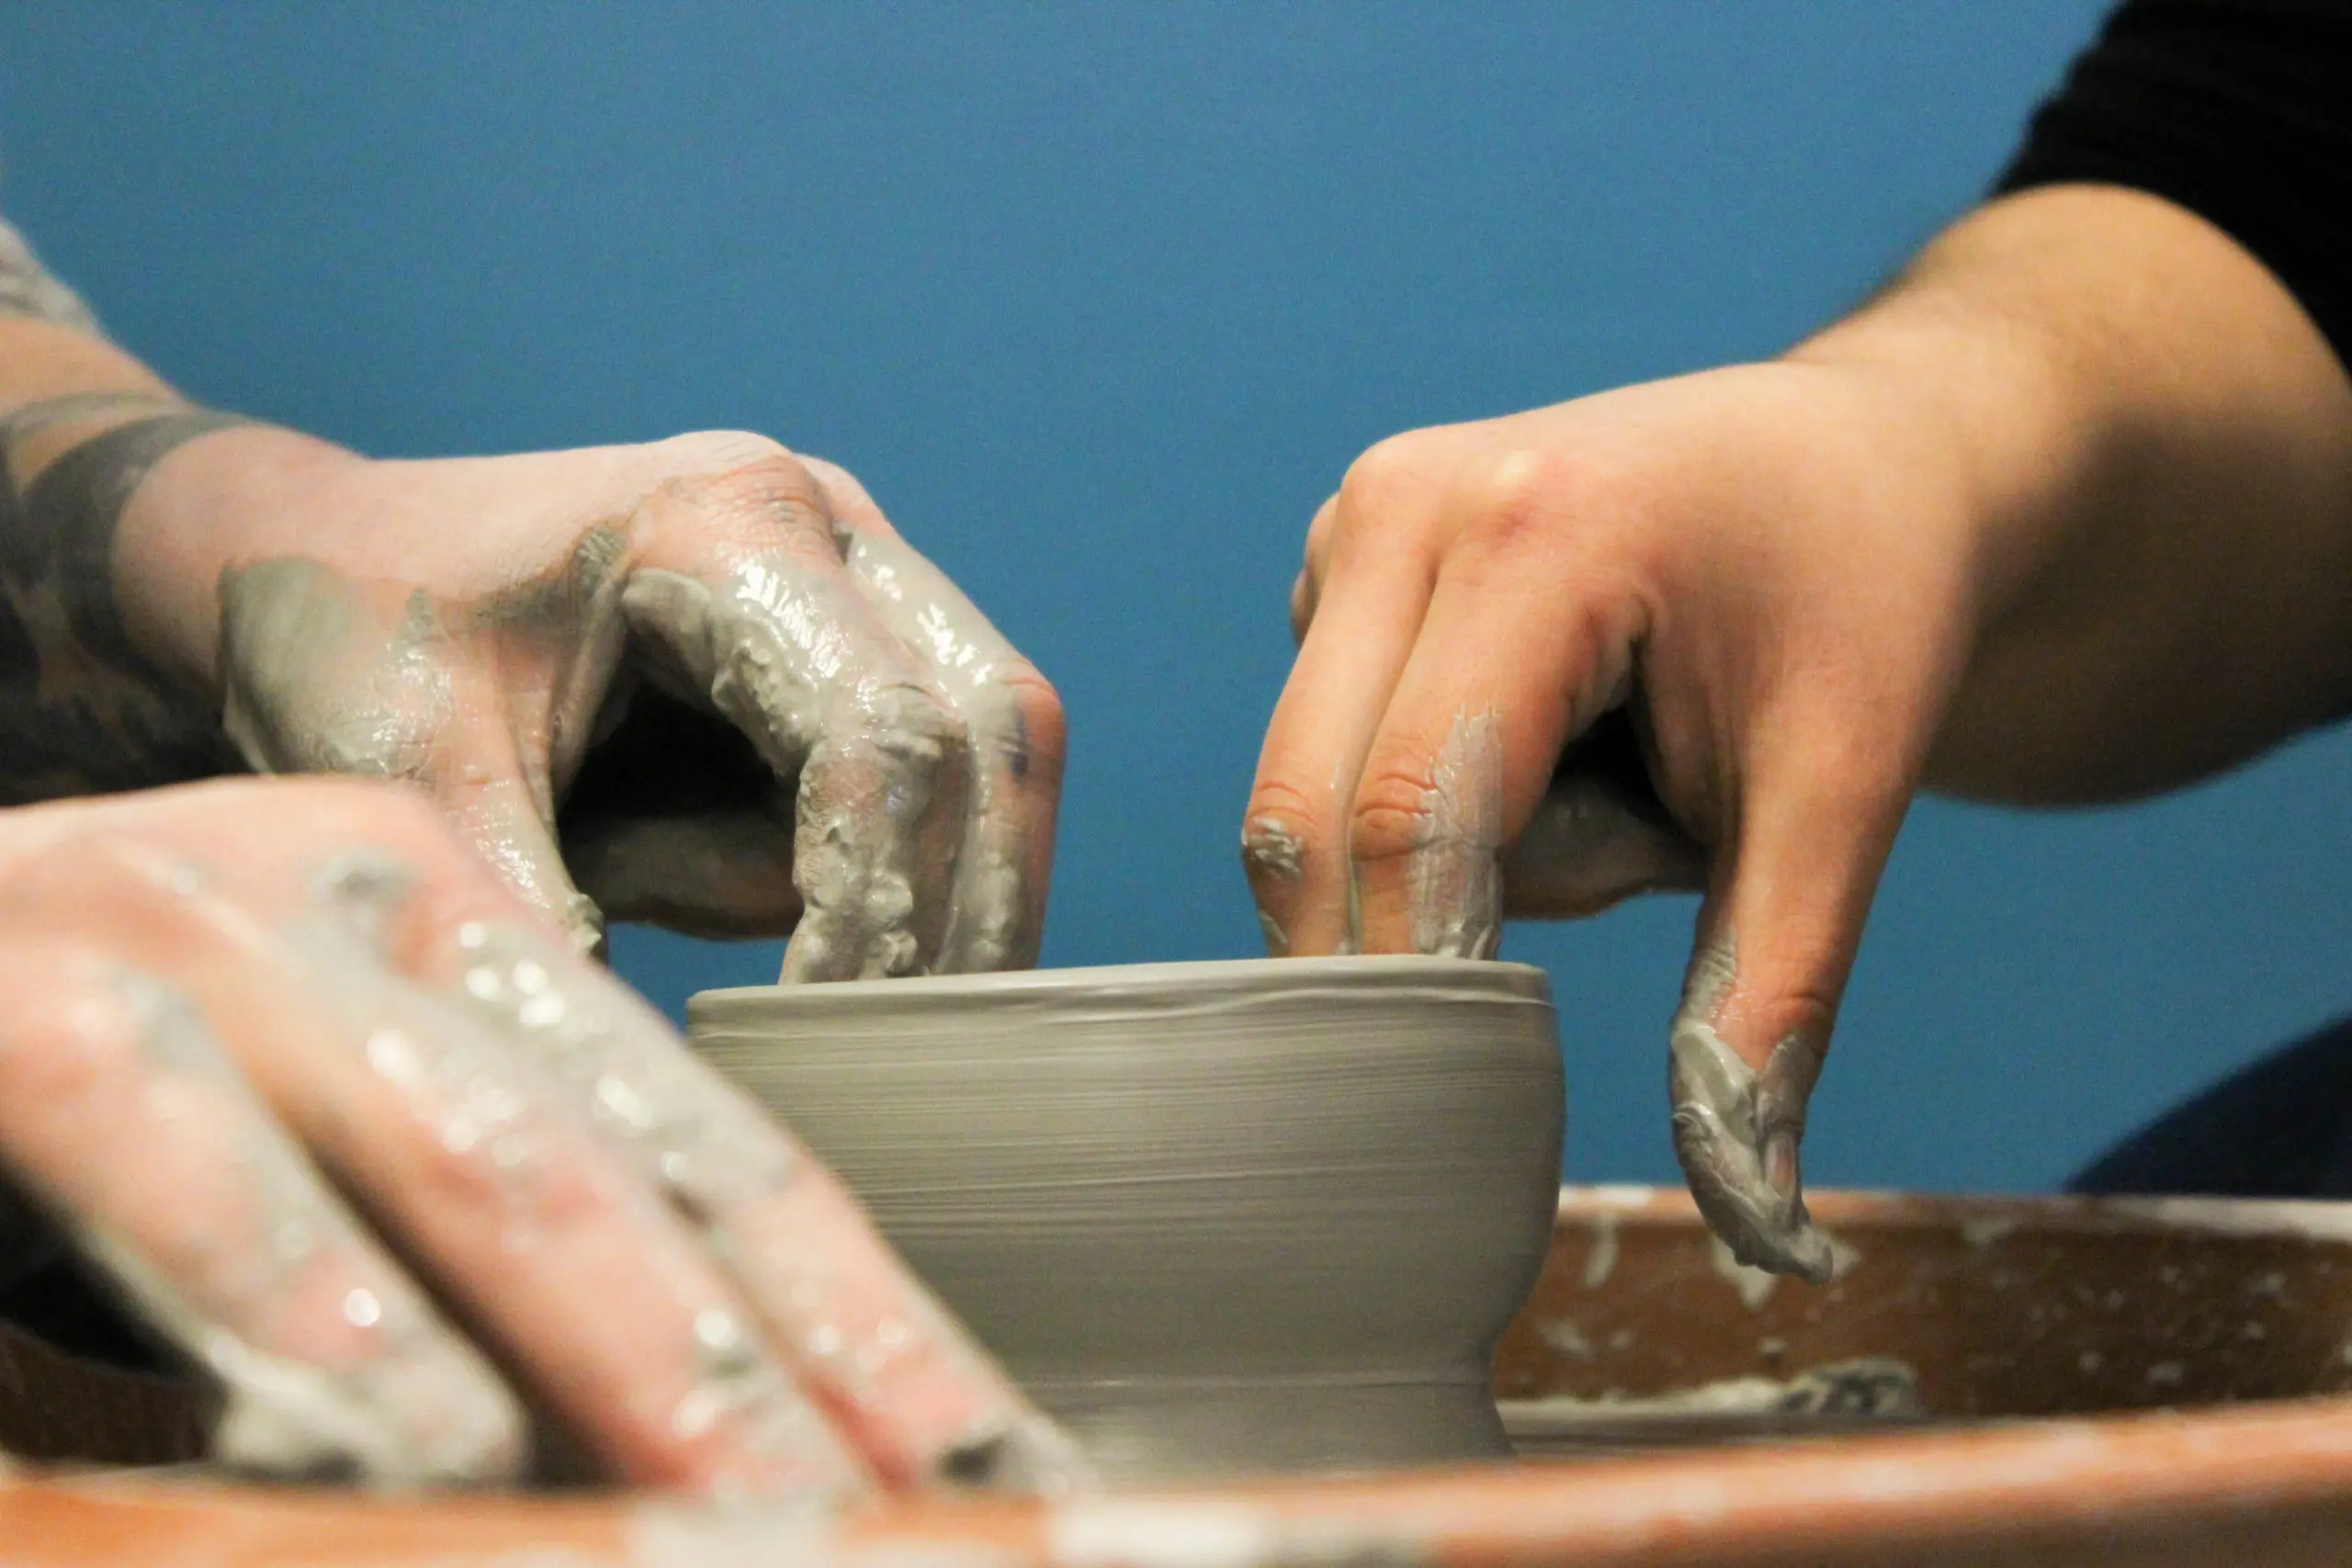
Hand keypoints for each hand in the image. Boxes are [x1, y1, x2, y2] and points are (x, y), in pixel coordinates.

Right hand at [0, 776, 1084, 1493]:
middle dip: (815, 1365)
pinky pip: (182, 1147)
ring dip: (637, 1362)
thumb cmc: (69, 1090)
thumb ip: (479, 1291)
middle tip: (959, 1509)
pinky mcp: (20, 987)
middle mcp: (370, 901)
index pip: (723, 1152)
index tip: (999, 1465)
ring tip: (767, 1519)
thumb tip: (684, 1457)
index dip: (869, 1323)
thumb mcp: (307, 1177)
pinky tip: (426, 1442)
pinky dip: (311, 1308)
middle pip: (653, 1167)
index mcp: (469, 931)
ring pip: (480, 1156)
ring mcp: (203, 925)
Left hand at [111, 424, 1062, 974]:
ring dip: (888, 885)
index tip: (814, 1035)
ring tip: (647, 882)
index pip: (883, 731)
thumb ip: (533, 911)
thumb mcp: (411, 784)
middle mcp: (828, 526)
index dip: (877, 903)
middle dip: (959, 907)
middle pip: (999, 731)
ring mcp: (855, 577)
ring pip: (983, 769)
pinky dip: (844, 871)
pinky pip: (921, 786)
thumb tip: (647, 1088)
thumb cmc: (353, 638)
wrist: (315, 560)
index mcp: (725, 519)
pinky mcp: (852, 641)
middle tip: (896, 1056)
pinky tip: (673, 860)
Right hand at [1244, 360, 1988, 1280]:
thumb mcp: (1846, 794)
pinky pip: (1334, 759)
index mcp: (1532, 530)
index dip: (1432, 973)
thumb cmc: (1863, 604)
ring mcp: (1355, 522)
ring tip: (1621, 763)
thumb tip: (1748, 1207)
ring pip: (1325, 807)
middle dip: (1446, 913)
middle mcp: (1403, 504)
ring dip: (1463, 854)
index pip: (1411, 813)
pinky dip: (1435, 801)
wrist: (1855, 455)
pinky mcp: (1338, 561)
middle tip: (1640, 856)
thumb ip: (1772, 993)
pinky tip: (1554, 724)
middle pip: (1319, 818)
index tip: (1482, 1101)